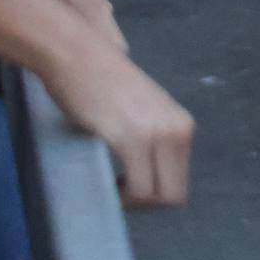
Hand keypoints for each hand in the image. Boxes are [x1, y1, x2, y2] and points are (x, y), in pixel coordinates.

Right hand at [33, 33, 194, 209]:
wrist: (78, 56)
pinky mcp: (132, 137)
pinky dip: (124, 197)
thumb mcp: (140, 113)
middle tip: (120, 190)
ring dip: (134, 201)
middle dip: (147, 203)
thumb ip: (150, 137)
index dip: (154, 192)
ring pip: (159, 197)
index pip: (180, 181)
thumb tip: (146, 170)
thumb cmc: (99, 84)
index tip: (128, 183)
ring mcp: (158, 134)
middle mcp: (178, 129)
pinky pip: (139, 188)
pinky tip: (110, 183)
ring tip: (114, 185)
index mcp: (182, 124)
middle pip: (175, 195)